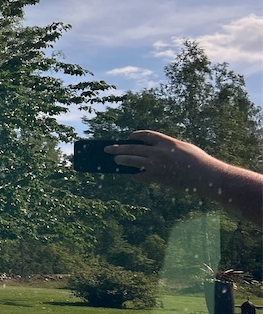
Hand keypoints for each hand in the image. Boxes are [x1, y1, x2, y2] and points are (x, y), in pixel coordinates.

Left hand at [105, 130, 219, 188]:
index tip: (128, 138)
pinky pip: (140, 175)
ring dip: (121, 160)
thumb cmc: (197, 161)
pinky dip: (133, 174)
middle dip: (118, 148)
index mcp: (166, 142)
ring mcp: (156, 165)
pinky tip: (129, 173)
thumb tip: (148, 149)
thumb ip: (165, 146)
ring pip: (132, 161)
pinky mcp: (157, 177)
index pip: (144, 135)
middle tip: (107, 148)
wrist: (206, 176)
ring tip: (115, 159)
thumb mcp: (182, 147)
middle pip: (132, 147)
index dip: (134, 136)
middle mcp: (158, 152)